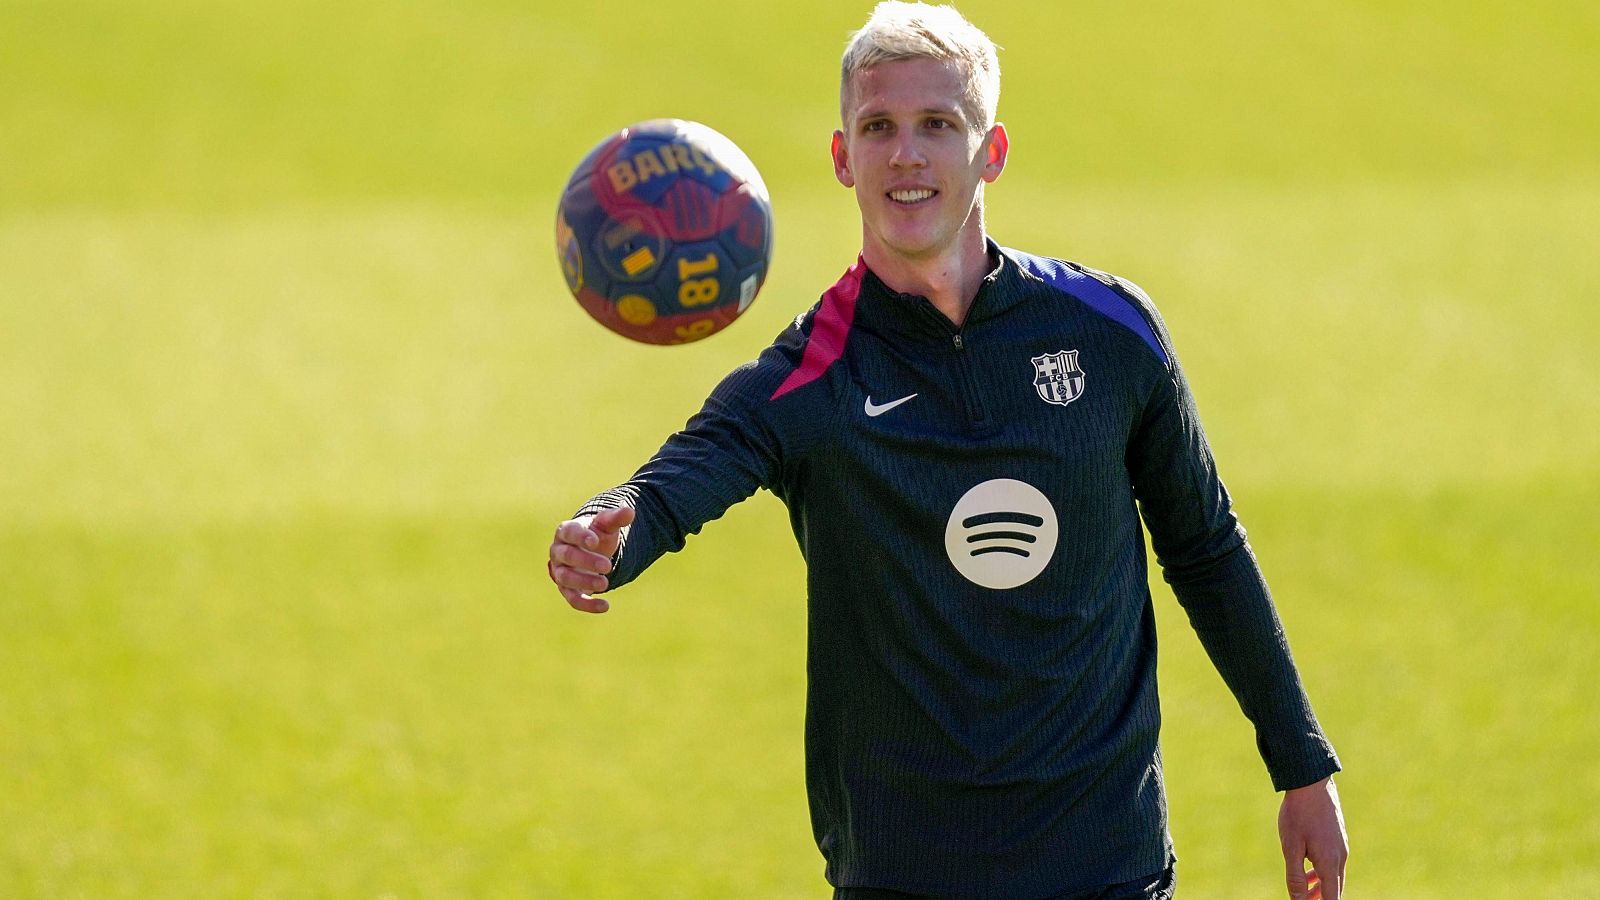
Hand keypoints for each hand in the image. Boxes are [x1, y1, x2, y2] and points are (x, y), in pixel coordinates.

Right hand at [548, 506, 634, 613]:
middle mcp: (558, 551)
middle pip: (566, 556)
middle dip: (585, 561)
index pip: (568, 533)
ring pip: (565, 578)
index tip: (595, 541)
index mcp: (566, 531)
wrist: (592, 551)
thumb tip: (630, 512)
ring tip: (605, 583)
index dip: (580, 537)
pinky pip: (572, 599)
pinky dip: (587, 604)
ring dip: (584, 581)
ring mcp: (560, 571)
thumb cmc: (597, 534)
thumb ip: (616, 518)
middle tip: (607, 565)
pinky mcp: (567, 589)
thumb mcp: (606, 524)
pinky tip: (605, 606)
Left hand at [1279, 776, 1347, 899]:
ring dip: (1320, 888)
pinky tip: (1309, 872)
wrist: (1311, 783)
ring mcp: (1341, 847)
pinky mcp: (1337, 838)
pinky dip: (1321, 874)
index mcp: (1330, 863)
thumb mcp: (1291, 847)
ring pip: (1333, 876)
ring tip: (1304, 895)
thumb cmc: (1298, 814)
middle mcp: (1340, 857)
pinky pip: (1332, 864)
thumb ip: (1295, 876)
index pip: (1332, 898)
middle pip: (1334, 890)